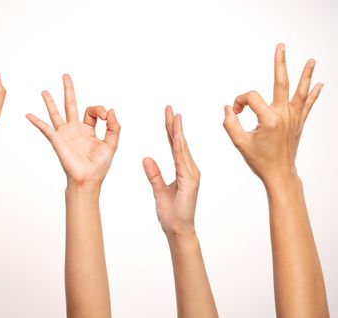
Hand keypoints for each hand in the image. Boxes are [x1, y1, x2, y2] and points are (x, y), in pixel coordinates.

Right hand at [26, 74, 120, 186]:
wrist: (87, 179)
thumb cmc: (99, 166)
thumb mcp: (112, 144)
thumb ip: (114, 127)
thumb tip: (112, 110)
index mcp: (89, 130)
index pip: (92, 111)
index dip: (100, 109)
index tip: (106, 116)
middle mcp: (76, 129)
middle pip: (71, 104)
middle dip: (69, 90)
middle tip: (65, 75)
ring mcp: (65, 134)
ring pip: (56, 113)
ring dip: (50, 101)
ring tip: (44, 90)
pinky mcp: (57, 140)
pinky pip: (45, 128)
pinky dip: (36, 121)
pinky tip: (28, 114)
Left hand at [143, 106, 200, 237]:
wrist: (177, 230)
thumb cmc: (171, 213)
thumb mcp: (158, 189)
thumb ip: (154, 174)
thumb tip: (146, 158)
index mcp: (182, 169)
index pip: (174, 145)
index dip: (170, 130)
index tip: (168, 115)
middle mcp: (189, 169)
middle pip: (179, 142)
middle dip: (174, 124)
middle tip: (169, 108)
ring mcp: (191, 174)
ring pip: (182, 148)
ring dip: (177, 131)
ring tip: (174, 116)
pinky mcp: (190, 181)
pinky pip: (182, 160)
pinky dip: (178, 147)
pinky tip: (175, 136)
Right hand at [222, 43, 322, 184]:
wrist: (280, 174)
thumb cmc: (260, 161)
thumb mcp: (239, 143)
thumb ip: (230, 123)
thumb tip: (228, 107)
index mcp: (269, 119)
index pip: (251, 97)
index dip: (239, 101)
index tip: (235, 112)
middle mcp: (284, 115)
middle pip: (281, 82)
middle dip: (280, 63)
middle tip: (281, 46)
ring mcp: (294, 118)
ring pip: (300, 91)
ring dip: (306, 75)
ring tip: (312, 60)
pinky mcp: (298, 123)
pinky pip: (308, 105)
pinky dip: (314, 94)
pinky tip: (320, 84)